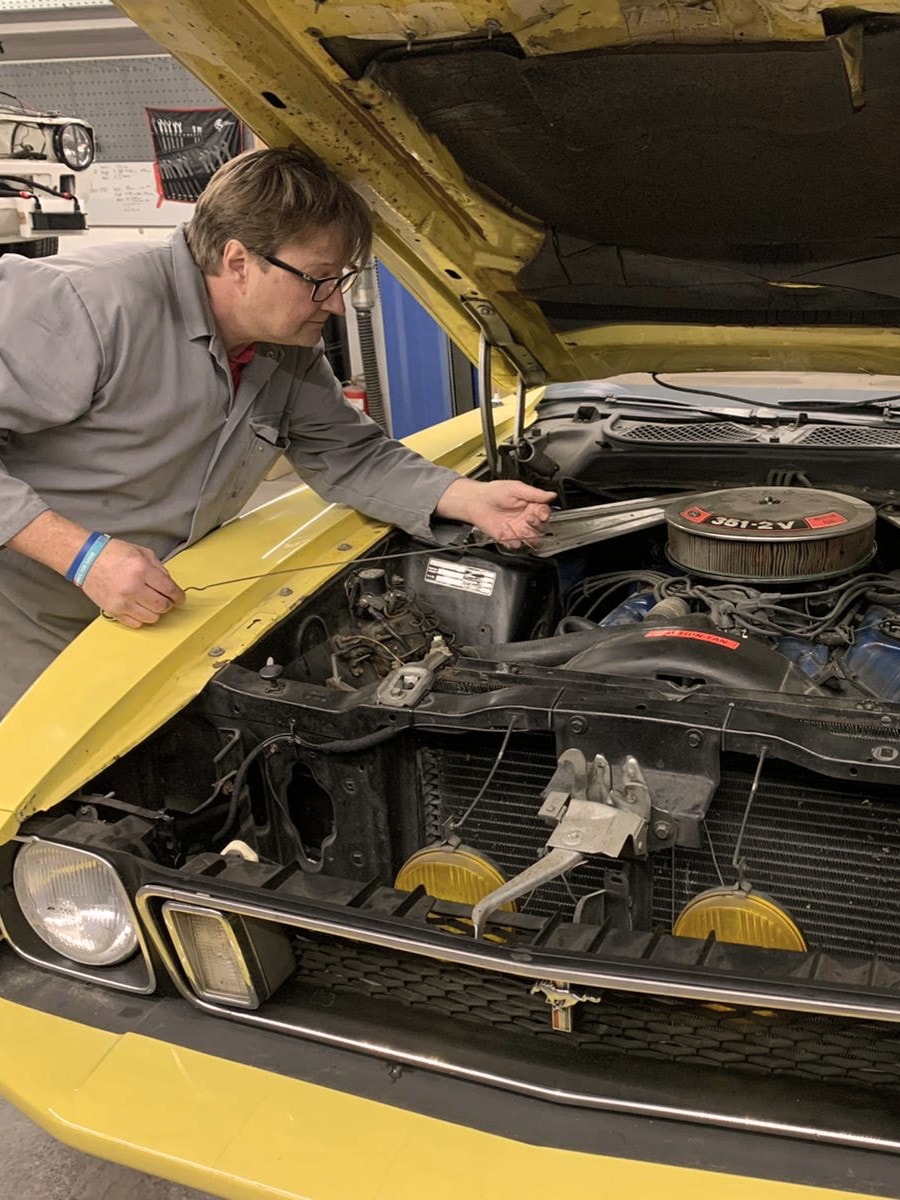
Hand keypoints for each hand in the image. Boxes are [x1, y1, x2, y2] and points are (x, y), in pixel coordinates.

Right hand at [80, 539, 185, 628]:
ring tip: (152, 603)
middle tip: (166, 599)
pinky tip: (140, 608)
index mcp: (141, 570)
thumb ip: (159, 569)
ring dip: (156, 612)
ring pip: (151, 618)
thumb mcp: (142, 553)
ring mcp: (122, 601)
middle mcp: (132, 588)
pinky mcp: (113, 610)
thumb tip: (170, 585)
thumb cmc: (112, 553)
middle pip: (162, 606)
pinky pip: (135, 623)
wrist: (86, 559)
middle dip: (168, 603)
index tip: (180, 598)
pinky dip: (142, 618)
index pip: (169, 590)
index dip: (178, 596)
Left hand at [436, 478, 555, 546]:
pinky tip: (507, 530)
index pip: (545, 514)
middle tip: (529, 519)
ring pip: (533, 540)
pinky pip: (516, 544)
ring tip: (522, 528)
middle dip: (537, 525)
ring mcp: (518, 530)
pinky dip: (513, 540)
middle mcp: (527, 519)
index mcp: (532, 506)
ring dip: (530, 536)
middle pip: (542, 529)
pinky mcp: (508, 538)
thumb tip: (551, 495)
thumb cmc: (494, 492)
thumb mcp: (516, 488)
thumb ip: (534, 493)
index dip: (544, 515)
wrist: (476, 501)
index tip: (541, 514)